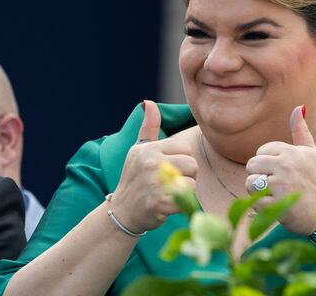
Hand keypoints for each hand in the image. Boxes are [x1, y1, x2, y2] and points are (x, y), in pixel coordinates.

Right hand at [109, 100, 197, 233]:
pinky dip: (181, 204)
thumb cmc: (134, 177)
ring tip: (169, 191)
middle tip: (172, 181)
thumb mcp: (138, 150)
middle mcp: (150, 163)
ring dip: (185, 190)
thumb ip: (149, 127)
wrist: (122, 212)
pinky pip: (187, 199)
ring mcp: (154, 184)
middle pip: (192, 164)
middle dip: (188, 175)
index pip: (185, 148)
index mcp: (148, 149)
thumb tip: (149, 103)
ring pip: (192, 182)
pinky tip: (168, 203)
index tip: (169, 167)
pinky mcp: (159, 203)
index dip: (182, 159)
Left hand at [245, 105, 315, 234]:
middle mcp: (287, 164)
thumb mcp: (314, 155)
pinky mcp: (278, 204)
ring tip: (275, 197)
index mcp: (293, 151)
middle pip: (251, 165)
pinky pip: (255, 202)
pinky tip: (276, 208)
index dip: (267, 164)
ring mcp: (282, 184)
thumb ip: (301, 132)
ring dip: (258, 193)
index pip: (262, 151)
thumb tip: (299, 106)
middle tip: (274, 187)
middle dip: (258, 177)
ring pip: (250, 182)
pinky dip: (261, 208)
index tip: (280, 173)